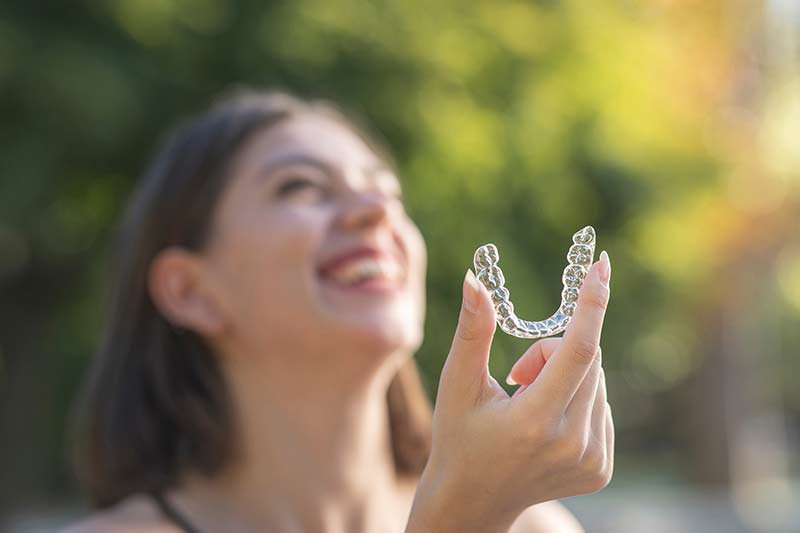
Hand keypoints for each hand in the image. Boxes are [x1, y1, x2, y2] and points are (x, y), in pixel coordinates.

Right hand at [407, 252, 613, 532]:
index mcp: (534, 421)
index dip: (591, 303)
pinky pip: (601, 404)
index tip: (602, 266)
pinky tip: (546, 423)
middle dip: (553, 349)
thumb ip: (472, 330)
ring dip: (565, 375)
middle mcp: (571, 444)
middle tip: (517, 374)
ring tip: (527, 404)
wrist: (473, 501)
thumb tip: (476, 279)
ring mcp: (591, 460)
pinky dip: (577, 398)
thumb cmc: (458, 436)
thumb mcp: (458, 383)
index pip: (578, 350)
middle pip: (586, 359)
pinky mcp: (602, 468)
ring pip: (597, 380)